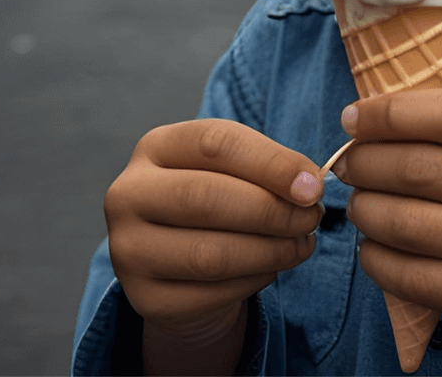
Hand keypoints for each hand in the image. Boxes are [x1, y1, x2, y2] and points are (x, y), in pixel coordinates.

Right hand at [104, 119, 323, 361]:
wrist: (182, 260)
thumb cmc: (220, 196)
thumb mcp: (235, 168)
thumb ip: (268, 167)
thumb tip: (309, 184)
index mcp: (154, 147)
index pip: (215, 143)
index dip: (270, 163)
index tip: (314, 184)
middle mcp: (128, 194)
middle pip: (206, 198)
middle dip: (272, 210)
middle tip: (312, 217)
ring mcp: (128, 249)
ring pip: (210, 254)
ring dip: (271, 250)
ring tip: (304, 243)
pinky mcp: (144, 298)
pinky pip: (211, 293)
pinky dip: (255, 280)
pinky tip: (274, 266)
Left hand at [331, 90, 441, 368]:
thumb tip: (381, 120)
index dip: (388, 113)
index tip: (353, 116)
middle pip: (419, 168)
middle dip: (365, 162)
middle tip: (347, 163)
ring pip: (408, 223)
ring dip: (365, 210)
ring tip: (358, 203)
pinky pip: (414, 277)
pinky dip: (377, 260)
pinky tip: (373, 248)